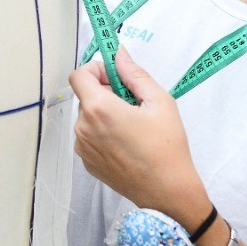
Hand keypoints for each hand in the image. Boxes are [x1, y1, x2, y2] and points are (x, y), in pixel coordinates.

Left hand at [69, 46, 206, 227]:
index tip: (116, 77)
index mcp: (98, 109)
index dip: (96, 70)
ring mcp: (82, 147)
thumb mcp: (159, 101)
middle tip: (134, 104)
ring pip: (88, 116)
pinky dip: (103, 132)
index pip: (79, 74)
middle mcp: (83, 128)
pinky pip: (89, 136)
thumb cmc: (167, 146)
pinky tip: (127, 143)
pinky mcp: (87, 162)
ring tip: (133, 126)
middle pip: (86, 96)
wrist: (166, 191)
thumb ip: (134, 73)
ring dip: (105, 113)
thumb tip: (119, 54)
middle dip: (106, 93)